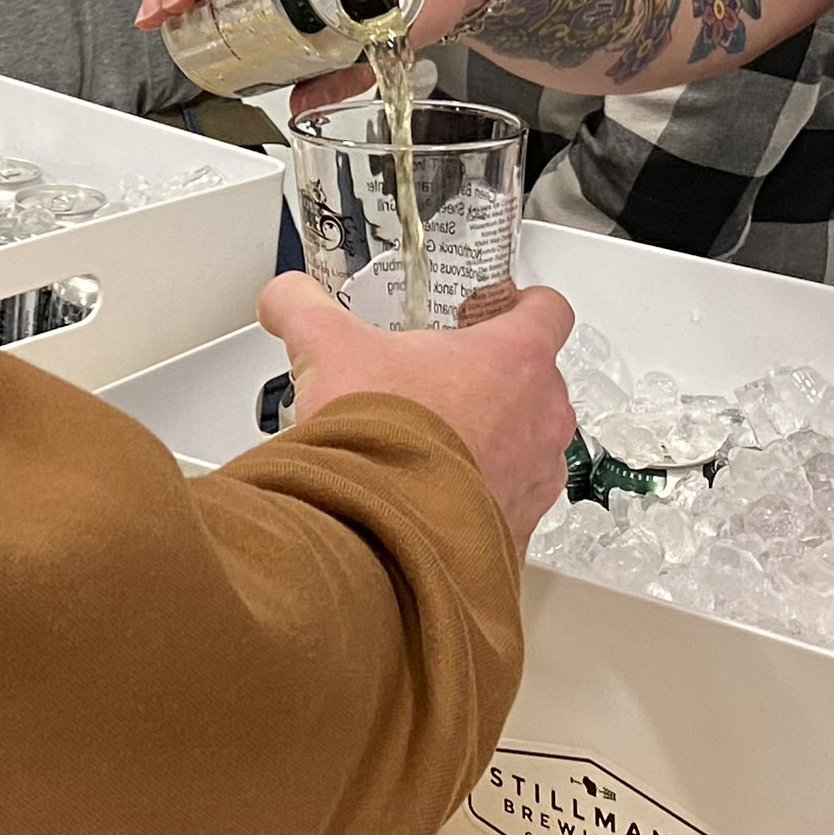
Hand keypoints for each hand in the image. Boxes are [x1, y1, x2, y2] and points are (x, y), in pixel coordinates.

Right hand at [260, 271, 578, 537]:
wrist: (378, 536)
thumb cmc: (380, 442)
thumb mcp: (327, 348)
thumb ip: (303, 308)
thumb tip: (284, 298)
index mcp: (514, 358)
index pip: (548, 310)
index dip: (521, 305)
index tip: (492, 312)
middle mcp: (541, 418)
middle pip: (538, 381)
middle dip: (495, 380)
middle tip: (444, 383)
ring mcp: (537, 479)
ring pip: (531, 445)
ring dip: (495, 441)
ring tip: (435, 443)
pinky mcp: (520, 531)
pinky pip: (512, 503)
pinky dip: (482, 497)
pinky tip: (433, 493)